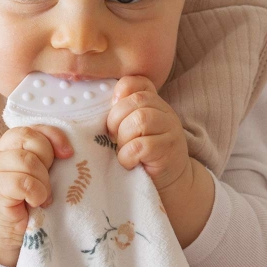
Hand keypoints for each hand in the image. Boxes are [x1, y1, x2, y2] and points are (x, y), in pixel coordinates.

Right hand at [0, 125, 72, 266]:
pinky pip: (23, 183)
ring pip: (28, 161)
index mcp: (8, 147)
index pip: (31, 129)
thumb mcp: (36, 176)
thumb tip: (69, 151)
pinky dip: (36, 193)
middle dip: (47, 161)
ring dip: (43, 181)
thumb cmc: (24, 203)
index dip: (53, 137)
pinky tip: (34, 203)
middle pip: (30, 140)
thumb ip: (45, 160)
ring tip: (42, 196)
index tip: (68, 153)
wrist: (2, 234)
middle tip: (47, 181)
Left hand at [106, 76, 189, 191]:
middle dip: (116, 119)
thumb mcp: (132, 131)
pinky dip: (128, 155)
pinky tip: (129, 162)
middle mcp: (165, 112)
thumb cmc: (143, 157)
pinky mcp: (169, 150)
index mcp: (154, 103)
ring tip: (122, 150)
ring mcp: (171, 130)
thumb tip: (96, 107)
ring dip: (123, 137)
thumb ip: (122, 115)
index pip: (138, 82)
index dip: (121, 92)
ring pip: (140, 120)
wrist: (170, 184)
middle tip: (113, 138)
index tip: (112, 110)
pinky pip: (141, 146)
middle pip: (136, 101)